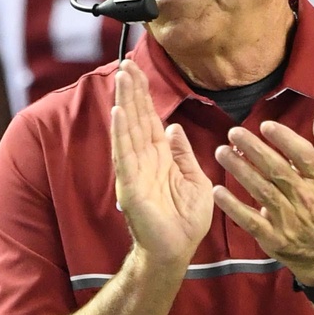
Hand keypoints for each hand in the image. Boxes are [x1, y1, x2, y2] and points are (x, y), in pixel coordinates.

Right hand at [111, 60, 212, 266]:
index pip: (150, 119)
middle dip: (132, 91)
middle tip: (126, 63)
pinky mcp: (130, 185)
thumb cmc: (186, 221)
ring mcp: (135, 171)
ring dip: (124, 103)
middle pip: (136, 118)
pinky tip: (117, 112)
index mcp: (161, 157)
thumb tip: (174, 128)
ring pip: (128, 130)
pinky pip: (124, 154)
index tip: (137, 71)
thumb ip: (184, 154)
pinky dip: (120, 133)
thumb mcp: (196, 180)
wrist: (177, 250)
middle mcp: (145, 160)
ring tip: (121, 78)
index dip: (144, 96)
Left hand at [212, 108, 313, 285]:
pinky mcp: (273, 236)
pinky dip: (233, 206)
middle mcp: (305, 197)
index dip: (285, 139)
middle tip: (233, 133)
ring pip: (262, 191)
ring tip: (222, 152)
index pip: (303, 156)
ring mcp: (288, 218)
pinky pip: (251, 220)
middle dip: (254, 150)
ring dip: (240, 171)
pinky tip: (217, 191)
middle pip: (278, 170)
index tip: (265, 125)